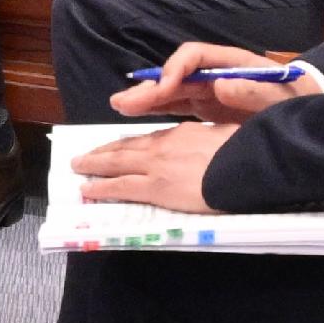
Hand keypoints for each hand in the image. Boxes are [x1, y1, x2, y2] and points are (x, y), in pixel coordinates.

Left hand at [75, 117, 234, 212]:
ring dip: (94, 164)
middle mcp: (164, 146)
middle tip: (84, 157)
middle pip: (125, 147)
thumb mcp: (227, 138)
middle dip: (102, 152)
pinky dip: (101, 186)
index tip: (116, 147)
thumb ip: (212, 141)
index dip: (129, 144)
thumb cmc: (244, 154)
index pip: (148, 139)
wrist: (245, 167)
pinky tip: (88, 189)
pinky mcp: (155, 186)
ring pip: (117, 163)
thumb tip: (212, 146)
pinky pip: (121, 186)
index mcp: (182, 133)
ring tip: (78, 167)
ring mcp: (157, 165)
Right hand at [110, 41, 310, 123]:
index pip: (194, 56)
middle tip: (124, 101)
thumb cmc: (302, 102)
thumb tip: (222, 84)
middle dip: (151, 86)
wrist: (316, 119)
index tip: (165, 87)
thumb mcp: (285, 97)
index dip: (175, 68)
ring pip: (173, 91)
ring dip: (147, 98)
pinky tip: (138, 115)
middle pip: (177, 74)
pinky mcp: (211, 108)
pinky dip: (158, 110)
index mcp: (234, 63)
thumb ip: (256, 92)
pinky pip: (179, 106)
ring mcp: (212, 91)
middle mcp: (217, 73)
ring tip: (120, 106)